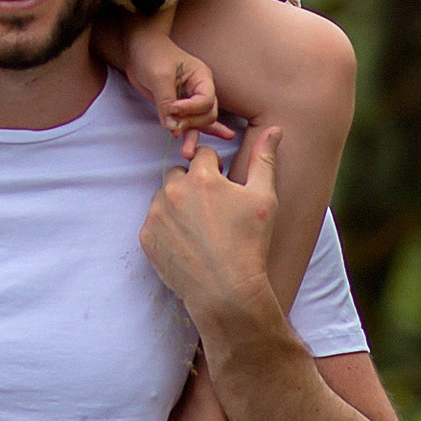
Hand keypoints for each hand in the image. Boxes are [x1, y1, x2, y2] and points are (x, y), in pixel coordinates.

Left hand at [121, 16, 217, 154]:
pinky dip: (201, 132)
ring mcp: (191, 99)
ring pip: (200, 122)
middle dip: (191, 123)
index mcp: (201, 77)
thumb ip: (166, 100)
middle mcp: (200, 89)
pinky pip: (194, 122)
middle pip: (207, 115)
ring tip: (187, 152)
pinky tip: (222, 138)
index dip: (191, 109)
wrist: (139, 48)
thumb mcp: (159, 74)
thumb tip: (171, 125)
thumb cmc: (152, 54)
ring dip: (193, 135)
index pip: (206, 101)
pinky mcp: (179, 107)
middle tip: (173, 127)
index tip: (172, 108)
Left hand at [139, 123, 281, 343]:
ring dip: (178, 204)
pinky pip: (154, 222)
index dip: (216, 169)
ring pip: (165, 196)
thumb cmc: (250, 245)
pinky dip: (167, 228)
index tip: (224, 187)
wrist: (227, 293)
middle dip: (194, 185)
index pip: (204, 155)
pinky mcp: (146, 237)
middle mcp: (173, 190)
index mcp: (201, 177)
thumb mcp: (264, 199)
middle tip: (213, 211)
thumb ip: (264, 159)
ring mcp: (156, 214)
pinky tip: (188, 243)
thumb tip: (275, 128)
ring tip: (201, 229)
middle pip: (180, 173)